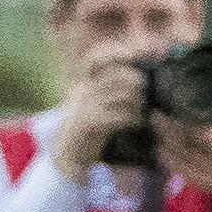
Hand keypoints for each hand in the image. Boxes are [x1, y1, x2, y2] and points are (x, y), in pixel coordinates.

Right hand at [57, 61, 151, 181]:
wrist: (66, 159)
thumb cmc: (87, 132)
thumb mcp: (93, 107)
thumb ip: (108, 92)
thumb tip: (140, 79)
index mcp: (81, 85)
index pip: (93, 59)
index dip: (114, 52)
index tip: (134, 54)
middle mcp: (81, 91)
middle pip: (117, 76)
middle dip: (137, 82)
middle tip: (145, 94)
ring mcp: (82, 106)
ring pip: (122, 95)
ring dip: (138, 103)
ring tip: (142, 112)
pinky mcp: (87, 123)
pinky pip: (118, 115)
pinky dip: (133, 118)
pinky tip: (137, 123)